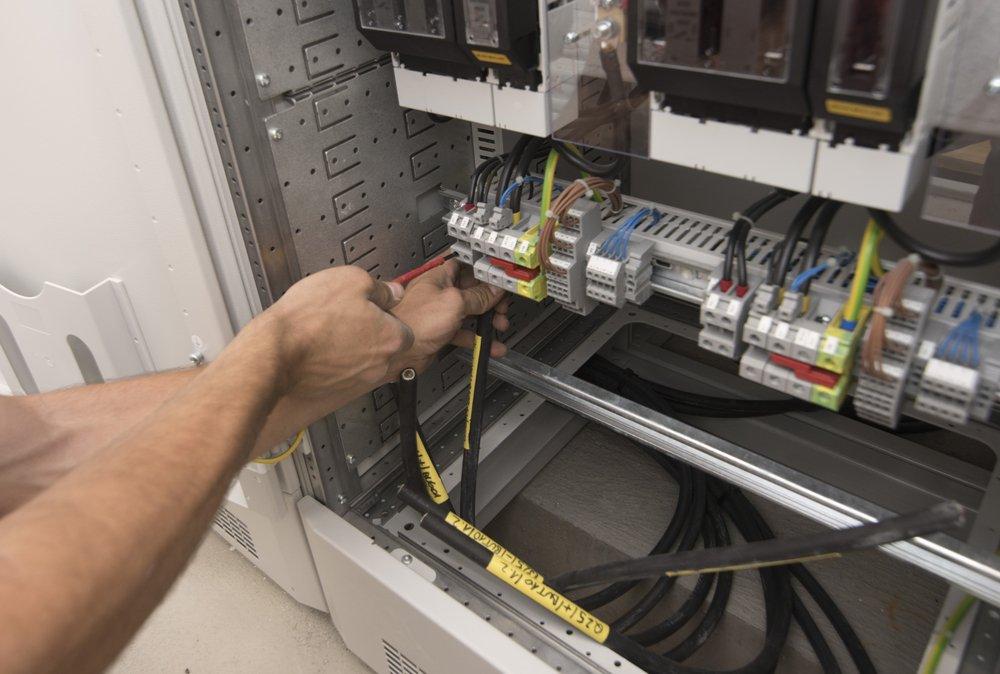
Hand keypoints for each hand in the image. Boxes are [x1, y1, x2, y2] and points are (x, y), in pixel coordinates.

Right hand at [249, 265, 412, 398]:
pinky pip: (343, 371)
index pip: (405, 328)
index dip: (387, 315)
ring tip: (328, 329)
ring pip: (363, 359)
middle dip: (369, 332)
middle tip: (347, 316)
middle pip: (384, 345)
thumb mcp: (350, 280)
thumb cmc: (310, 318)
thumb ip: (380, 287)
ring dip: (351, 346)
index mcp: (392, 338)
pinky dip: (335, 361)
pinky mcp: (337, 390)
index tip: (374, 308)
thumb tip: (391, 292)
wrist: (275, 353)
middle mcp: (380, 364)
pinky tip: (318, 346)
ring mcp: (359, 381)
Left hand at [390, 260, 509, 372]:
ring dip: (488, 320)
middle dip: (490, 297)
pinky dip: (479, 339)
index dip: (482, 269)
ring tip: (499, 325)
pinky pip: (465, 333)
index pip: (465, 265)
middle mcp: (440, 293)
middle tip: (502, 305)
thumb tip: (494, 290)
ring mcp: (441, 313)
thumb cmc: (415, 322)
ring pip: (471, 312)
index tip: (498, 276)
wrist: (400, 354)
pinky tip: (491, 346)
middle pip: (472, 289)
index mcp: (439, 277)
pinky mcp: (442, 332)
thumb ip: (477, 296)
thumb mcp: (454, 302)